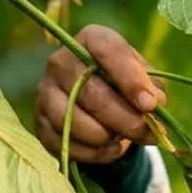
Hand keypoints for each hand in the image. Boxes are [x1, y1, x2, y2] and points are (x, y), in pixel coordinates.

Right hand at [34, 25, 166, 163]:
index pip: (108, 51)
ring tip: (123, 138)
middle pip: (91, 92)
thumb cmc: (125, 84)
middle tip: (146, 132)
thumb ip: (152, 88)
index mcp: (91, 39)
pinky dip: (93, 153)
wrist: (96, 103)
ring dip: (106, 136)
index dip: (130, 79)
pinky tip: (110, 149)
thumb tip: (152, 105)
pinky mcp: (39, 121)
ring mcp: (45, 91)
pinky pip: (65, 143)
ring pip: (73, 121)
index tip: (150, 104)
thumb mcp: (144, 78)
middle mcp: (61, 60)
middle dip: (124, 118)